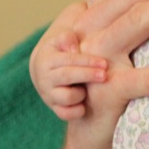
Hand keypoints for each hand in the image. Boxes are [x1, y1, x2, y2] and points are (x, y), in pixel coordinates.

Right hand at [29, 6, 107, 120]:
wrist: (48, 65)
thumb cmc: (66, 45)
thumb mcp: (66, 34)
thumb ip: (69, 36)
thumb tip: (73, 46)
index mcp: (47, 56)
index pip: (68, 59)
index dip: (87, 61)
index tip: (104, 63)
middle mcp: (44, 76)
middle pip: (67, 76)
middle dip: (87, 75)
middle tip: (104, 75)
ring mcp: (48, 92)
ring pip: (65, 98)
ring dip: (80, 95)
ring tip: (90, 89)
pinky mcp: (54, 106)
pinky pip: (64, 114)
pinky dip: (74, 112)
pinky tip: (85, 106)